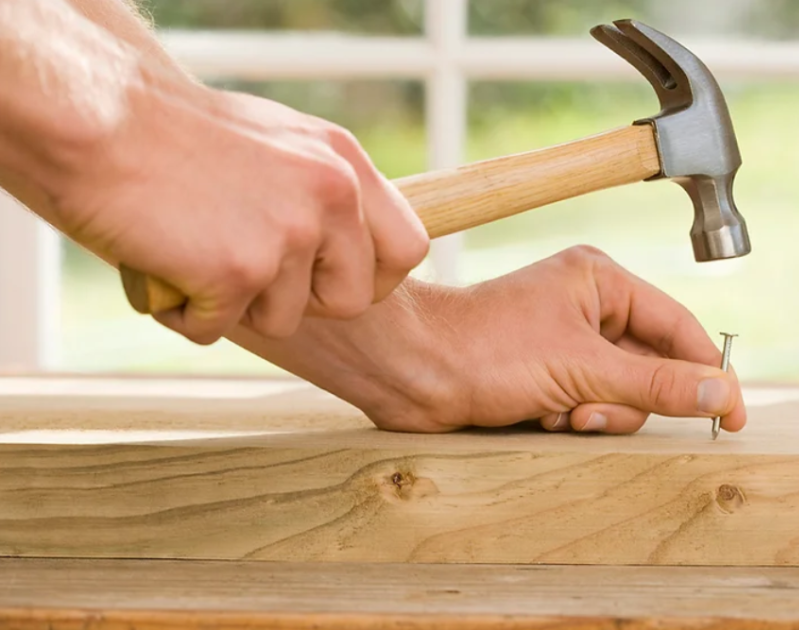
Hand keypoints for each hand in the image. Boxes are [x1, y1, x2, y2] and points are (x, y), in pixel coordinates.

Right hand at [53, 80, 428, 344]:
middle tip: (250, 272)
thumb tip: (337, 244)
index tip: (332, 280)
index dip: (371, 278)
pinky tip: (162, 264)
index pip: (407, 248)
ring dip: (235, 304)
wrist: (96, 116)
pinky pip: (217, 330)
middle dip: (302, 302)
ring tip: (191, 251)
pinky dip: (184, 312)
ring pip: (283, 320)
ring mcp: (288, 235)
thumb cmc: (172, 132)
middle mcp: (330, 196)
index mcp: (344, 164)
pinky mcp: (238, 271)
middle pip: (352, 299)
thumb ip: (317, 192)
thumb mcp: (278, 146)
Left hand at [231, 245, 746, 434]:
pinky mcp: (547, 377)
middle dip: (626, 400)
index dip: (709, 372)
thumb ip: (655, 382)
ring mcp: (566, 345)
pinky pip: (589, 409)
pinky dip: (571, 421)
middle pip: (652, 367)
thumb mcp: (581, 367)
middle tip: (590, 411)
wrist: (412, 373)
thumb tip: (721, 391)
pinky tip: (537, 417)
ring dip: (596, 415)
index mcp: (601, 281)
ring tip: (558, 413)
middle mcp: (588, 308)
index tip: (733, 417)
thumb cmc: (486, 350)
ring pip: (622, 396)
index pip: (679, 327)